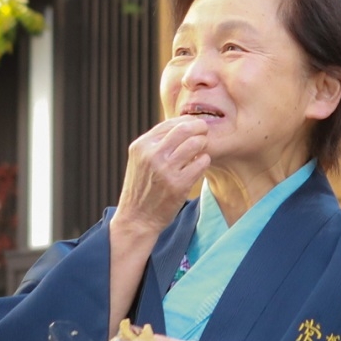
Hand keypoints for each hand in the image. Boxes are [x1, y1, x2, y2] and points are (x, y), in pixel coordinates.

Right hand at [113, 118, 209, 236]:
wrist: (136, 219)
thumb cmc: (142, 187)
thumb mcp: (140, 160)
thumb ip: (157, 143)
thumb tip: (184, 125)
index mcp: (141, 146)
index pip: (170, 123)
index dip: (187, 121)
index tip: (195, 126)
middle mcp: (152, 155)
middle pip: (185, 129)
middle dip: (199, 127)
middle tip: (205, 132)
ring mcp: (165, 170)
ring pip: (196, 144)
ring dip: (203, 145)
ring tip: (200, 151)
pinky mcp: (178, 185)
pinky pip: (201, 163)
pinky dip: (204, 161)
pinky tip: (199, 164)